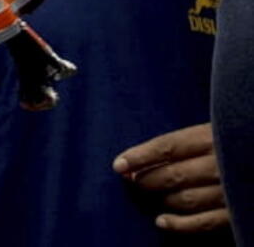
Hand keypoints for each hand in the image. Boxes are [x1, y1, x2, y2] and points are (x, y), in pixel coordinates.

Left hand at [114, 123, 229, 232]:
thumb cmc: (236, 140)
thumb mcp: (215, 130)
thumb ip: (185, 141)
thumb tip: (143, 158)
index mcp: (214, 137)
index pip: (167, 147)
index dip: (140, 156)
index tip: (118, 165)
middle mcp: (222, 164)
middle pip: (172, 174)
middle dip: (146, 180)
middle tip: (132, 181)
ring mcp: (231, 190)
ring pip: (184, 199)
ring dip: (160, 199)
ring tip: (147, 195)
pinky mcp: (238, 212)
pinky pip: (204, 223)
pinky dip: (179, 225)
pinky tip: (161, 222)